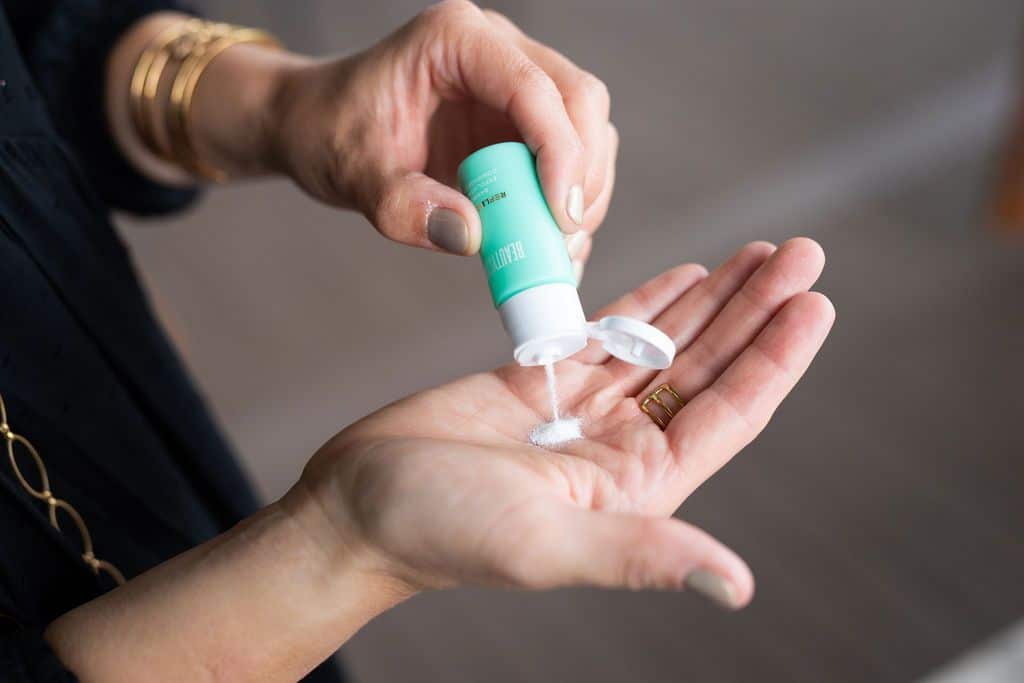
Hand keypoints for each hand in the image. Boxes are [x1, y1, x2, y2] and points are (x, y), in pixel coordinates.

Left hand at [266, 0, 613, 271]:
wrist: (317, 126)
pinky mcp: (521, 119)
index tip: (559, 218)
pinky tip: (551, 240)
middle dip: (583, 175)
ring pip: (587, 127)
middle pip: (578, 101)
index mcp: (454, 40)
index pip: (533, 86)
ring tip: (558, 248)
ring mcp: (514, 83)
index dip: (560, 153)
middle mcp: (496, 50)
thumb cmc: (331, 132)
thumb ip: (403, 206)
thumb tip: (469, 236)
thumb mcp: (354, 172)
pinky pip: (570, 154)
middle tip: (564, 240)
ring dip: (585, 190)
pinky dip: (570, 199)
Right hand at [291, 238, 832, 606]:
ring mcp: (581, 410)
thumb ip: (640, 555)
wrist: (358, 507)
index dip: (775, 357)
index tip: (814, 303)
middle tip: (804, 253)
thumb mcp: (545, 543)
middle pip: (706, 366)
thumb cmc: (440, 531)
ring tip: (761, 251)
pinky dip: (647, 301)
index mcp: (637, 485)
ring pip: (664, 343)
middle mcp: (620, 446)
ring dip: (713, 298)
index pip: (728, 412)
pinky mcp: (538, 380)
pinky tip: (685, 275)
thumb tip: (736, 585)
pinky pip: (606, 332)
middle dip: (756, 310)